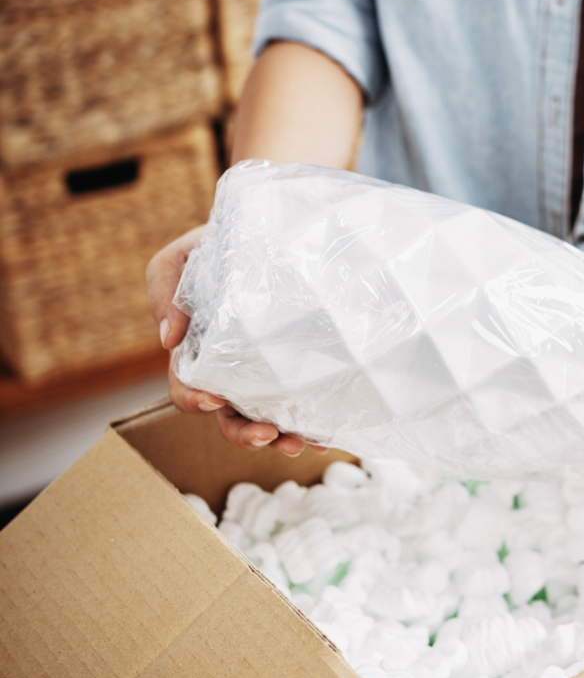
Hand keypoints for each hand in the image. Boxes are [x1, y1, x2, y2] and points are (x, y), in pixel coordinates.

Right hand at [146, 226, 322, 456]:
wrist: (269, 235)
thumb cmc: (218, 246)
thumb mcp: (183, 257)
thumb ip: (165, 289)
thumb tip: (168, 340)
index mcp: (198, 353)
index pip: (187, 389)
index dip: (195, 401)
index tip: (215, 399)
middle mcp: (230, 373)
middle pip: (228, 418)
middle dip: (244, 434)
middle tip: (267, 433)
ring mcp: (264, 376)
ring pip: (266, 420)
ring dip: (278, 438)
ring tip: (297, 442)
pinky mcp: (295, 370)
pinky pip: (302, 405)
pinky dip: (310, 425)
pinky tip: (324, 434)